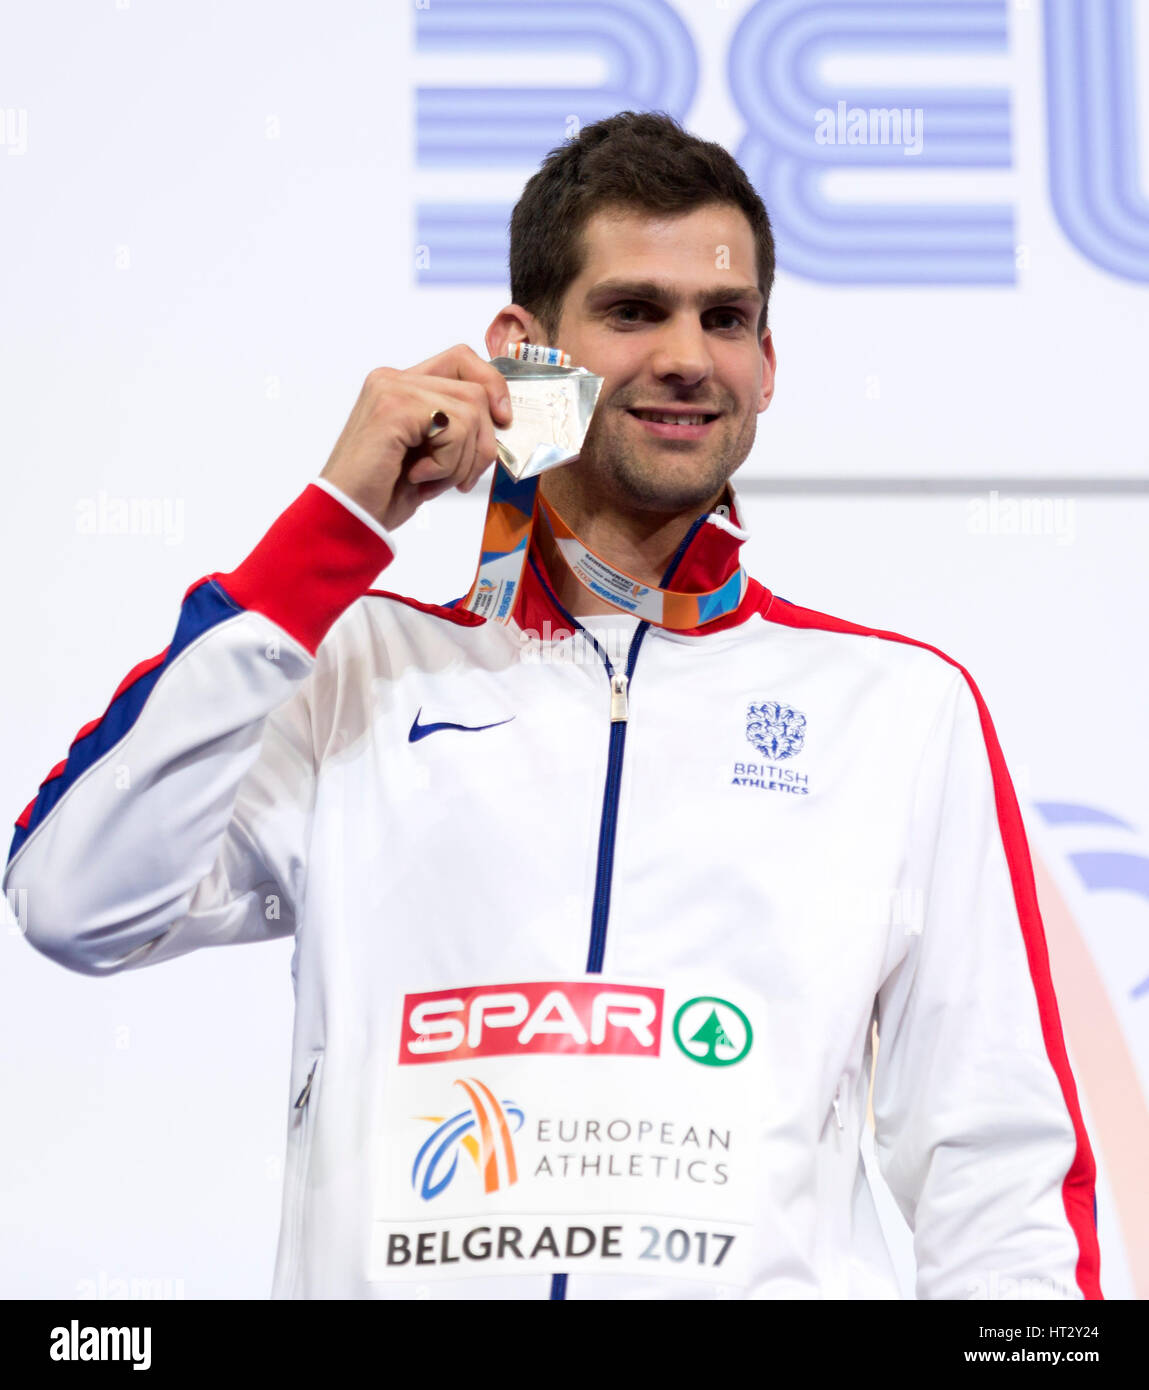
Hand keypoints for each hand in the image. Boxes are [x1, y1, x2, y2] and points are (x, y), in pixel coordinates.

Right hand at [319, 343, 512, 530]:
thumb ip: (458, 429)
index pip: (462, 361)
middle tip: (460, 479)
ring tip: (431, 479)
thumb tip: (501, 419)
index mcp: (400, 386)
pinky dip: (447, 464)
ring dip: (462, 460)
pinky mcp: (394, 407)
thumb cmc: (383, 493)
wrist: (347, 517)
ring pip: (471, 411)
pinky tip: (417, 476)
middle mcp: (394, 379)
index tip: (503, 421)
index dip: (492, 386)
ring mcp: (392, 389)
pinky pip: (454, 429)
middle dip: (482, 444)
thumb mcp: (433, 456)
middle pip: (475, 390)